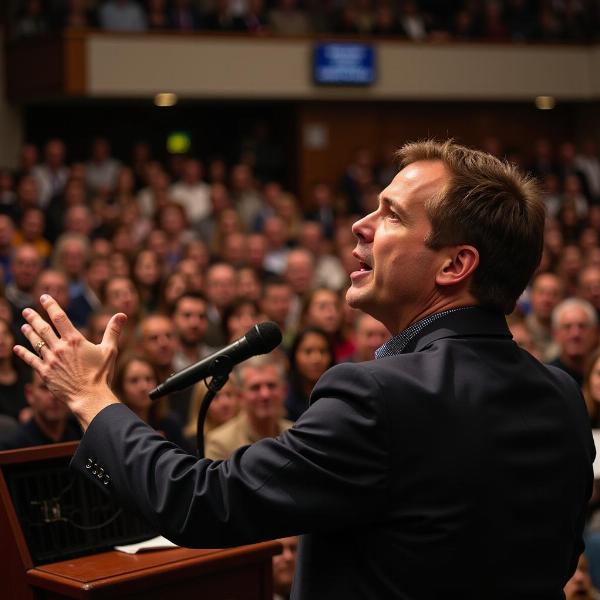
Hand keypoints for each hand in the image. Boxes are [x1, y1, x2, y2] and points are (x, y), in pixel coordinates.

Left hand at [13, 295, 126, 430]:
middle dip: (34, 318)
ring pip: (36, 343)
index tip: (44, 297)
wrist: (90, 397)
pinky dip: (23, 353)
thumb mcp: (110, 350)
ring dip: (29, 333)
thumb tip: (122, 315)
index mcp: (75, 340)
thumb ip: (113, 331)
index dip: (51, 305)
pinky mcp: (45, 373)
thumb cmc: (102, 374)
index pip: (59, 317)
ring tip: (24, 325)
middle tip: (26, 311)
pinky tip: (17, 348)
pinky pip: (31, 360)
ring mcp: (51, 360)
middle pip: (43, 328)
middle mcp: (60, 348)